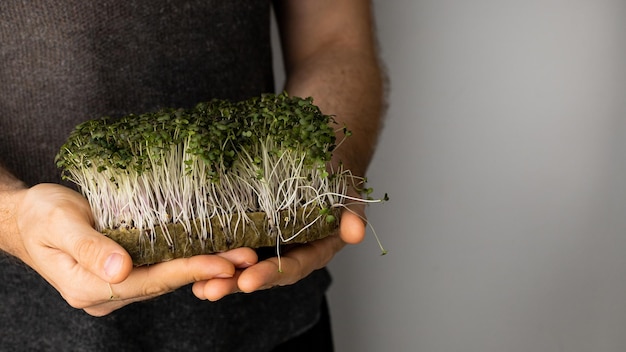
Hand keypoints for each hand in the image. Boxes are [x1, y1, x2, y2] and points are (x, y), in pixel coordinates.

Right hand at [13, 183, 257, 315]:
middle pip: (165, 282)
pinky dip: (187, 259)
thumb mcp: (59, 223)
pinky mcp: (124, 272)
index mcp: (89, 288)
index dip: (188, 271)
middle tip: (247, 258)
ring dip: (203, 265)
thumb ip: (89, 247)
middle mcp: (107, 293)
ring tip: (240, 253)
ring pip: (166, 277)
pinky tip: (212, 248)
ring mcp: (116, 285)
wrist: (26, 218)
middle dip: (208, 270)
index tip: (223, 263)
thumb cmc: (39, 215)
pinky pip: (160, 267)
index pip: (150, 281)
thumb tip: (121, 270)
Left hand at [192, 190, 365, 299]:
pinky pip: (234, 247)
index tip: (248, 281)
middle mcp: (290, 254)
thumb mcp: (348, 196)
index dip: (270, 274)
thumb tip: (356, 233)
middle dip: (236, 283)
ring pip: (245, 266)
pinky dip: (215, 256)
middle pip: (263, 274)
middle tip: (211, 290)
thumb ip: (352, 215)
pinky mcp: (253, 232)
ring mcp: (270, 245)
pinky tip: (192, 262)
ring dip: (220, 277)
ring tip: (197, 286)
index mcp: (314, 251)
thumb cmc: (336, 182)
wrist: (323, 163)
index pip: (291, 267)